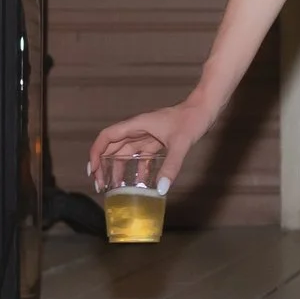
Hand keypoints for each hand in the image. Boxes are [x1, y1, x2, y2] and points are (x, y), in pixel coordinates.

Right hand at [88, 99, 213, 191]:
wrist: (206, 109)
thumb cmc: (192, 119)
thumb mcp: (181, 143)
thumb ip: (171, 166)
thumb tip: (161, 189)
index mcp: (136, 125)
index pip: (107, 137)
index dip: (96, 153)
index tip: (93, 171)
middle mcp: (138, 129)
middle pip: (113, 147)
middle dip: (103, 165)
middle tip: (100, 185)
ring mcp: (148, 135)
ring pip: (126, 153)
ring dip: (118, 168)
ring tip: (114, 187)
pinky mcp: (157, 140)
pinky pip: (142, 156)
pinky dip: (138, 168)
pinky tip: (140, 183)